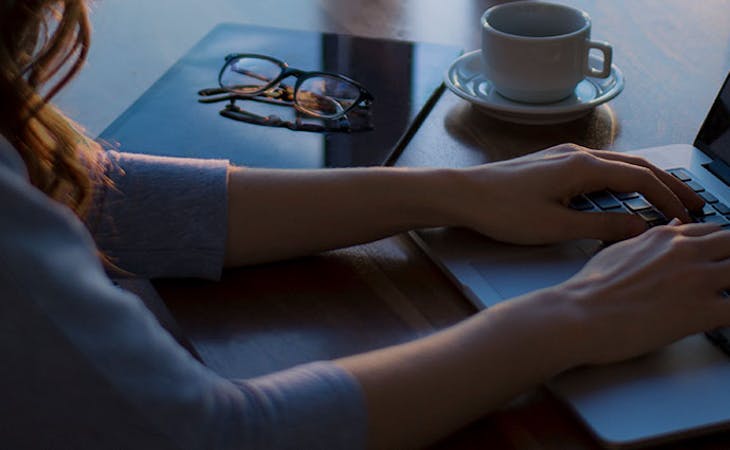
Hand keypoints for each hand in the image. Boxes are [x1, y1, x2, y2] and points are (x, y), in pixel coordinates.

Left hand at [451, 144, 703, 243]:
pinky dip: (621, 179)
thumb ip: (600, 226)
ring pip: (617, 164)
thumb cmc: (502, 210)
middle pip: (635, 165)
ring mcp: (564, 156)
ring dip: (645, 180)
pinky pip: (598, 167)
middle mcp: (577, 154)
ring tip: (665, 197)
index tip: (686, 217)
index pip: (640, 179)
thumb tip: (638, 227)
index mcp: (582, 167)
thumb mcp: (555, 226)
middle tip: (693, 201)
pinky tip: (622, 193)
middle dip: (667, 183)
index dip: (667, 198)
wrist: (463, 193)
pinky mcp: (552, 163)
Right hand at [555, 220, 729, 365]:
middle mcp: (686, 252)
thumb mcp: (618, 251)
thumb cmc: (589, 289)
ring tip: (717, 302)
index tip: (719, 262)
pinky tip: (722, 320)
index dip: (722, 249)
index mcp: (667, 238)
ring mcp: (697, 280)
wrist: (578, 314)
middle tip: (722, 281)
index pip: (716, 232)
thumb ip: (650, 240)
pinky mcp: (701, 312)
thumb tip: (670, 227)